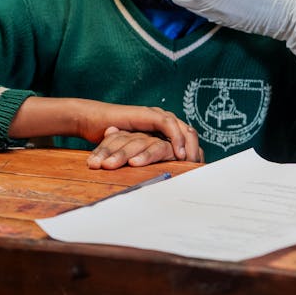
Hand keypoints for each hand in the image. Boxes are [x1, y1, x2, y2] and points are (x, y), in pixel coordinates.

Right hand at [87, 126, 204, 169]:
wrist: (94, 122)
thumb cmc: (112, 141)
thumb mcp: (135, 153)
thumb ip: (148, 160)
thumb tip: (161, 180)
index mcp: (161, 131)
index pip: (186, 140)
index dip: (193, 154)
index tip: (197, 171)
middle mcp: (162, 121)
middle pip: (189, 134)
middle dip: (196, 151)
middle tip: (200, 167)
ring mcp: (156, 115)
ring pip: (182, 129)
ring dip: (189, 146)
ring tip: (192, 162)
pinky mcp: (149, 114)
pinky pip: (168, 124)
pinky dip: (176, 138)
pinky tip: (179, 152)